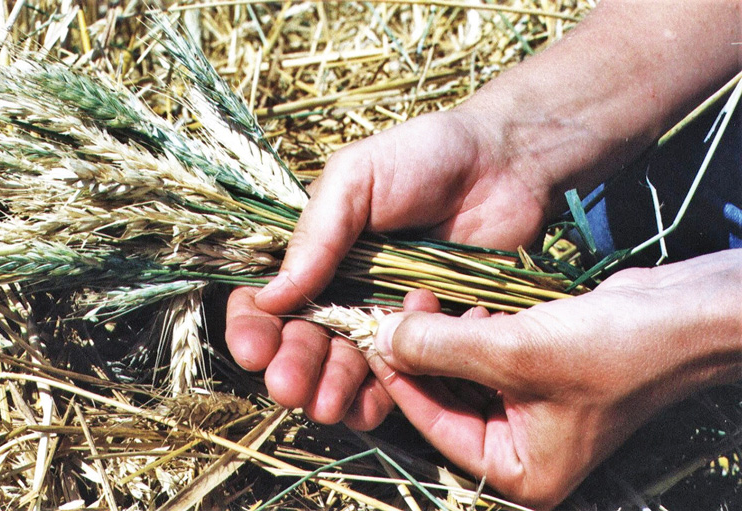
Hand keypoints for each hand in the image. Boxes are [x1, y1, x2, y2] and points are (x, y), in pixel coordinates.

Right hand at [226, 107, 550, 428]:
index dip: (254, 327)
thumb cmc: (423, 157)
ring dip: (330, 389)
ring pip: (347, 366)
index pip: (269, 298)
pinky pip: (400, 374)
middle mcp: (344, 290)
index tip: (254, 350)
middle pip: (305, 341)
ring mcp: (387, 315)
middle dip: (293, 367)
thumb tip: (270, 296)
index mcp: (317, 253)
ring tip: (325, 406)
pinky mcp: (430, 334)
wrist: (505, 164)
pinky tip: (367, 408)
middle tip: (288, 387)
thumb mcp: (356, 178)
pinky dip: (381, 396)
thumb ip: (317, 234)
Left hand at [369, 250, 741, 508]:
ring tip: (423, 301)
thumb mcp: (515, 352)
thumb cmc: (610, 349)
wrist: (683, 315)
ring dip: (439, 341)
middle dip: (418, 356)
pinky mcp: (538, 376)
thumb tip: (384, 338)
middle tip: (392, 313)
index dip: (397, 379)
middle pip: (444, 401)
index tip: (368, 337)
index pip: (435, 424)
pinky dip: (468, 335)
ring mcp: (530, 412)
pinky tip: (464, 308)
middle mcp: (520, 447)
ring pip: (461, 376)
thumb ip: (442, 348)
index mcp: (517, 469)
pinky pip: (485, 360)